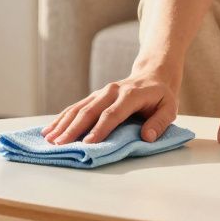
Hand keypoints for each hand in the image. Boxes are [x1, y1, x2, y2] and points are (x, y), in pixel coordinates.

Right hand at [43, 69, 178, 144]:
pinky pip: (75, 107)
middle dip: (74, 129)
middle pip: (90, 111)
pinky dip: (61, 119)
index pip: (112, 114)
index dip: (100, 129)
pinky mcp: (94, 97)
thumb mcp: (170, 108)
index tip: (88, 143)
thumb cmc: (161, 96)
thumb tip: (147, 137)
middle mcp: (111, 91)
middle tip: (60, 144)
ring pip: (78, 108)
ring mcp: (100, 93)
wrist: (152, 75)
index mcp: (130, 95)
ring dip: (63, 123)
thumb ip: (159, 122)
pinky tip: (49, 130)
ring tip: (49, 139)